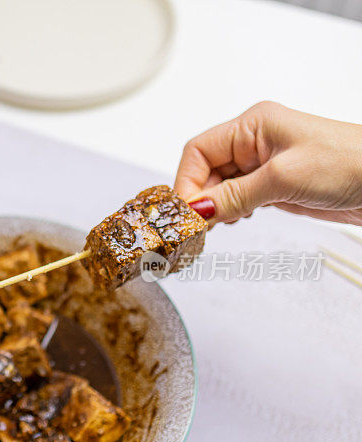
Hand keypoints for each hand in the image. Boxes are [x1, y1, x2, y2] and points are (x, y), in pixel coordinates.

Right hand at [174, 101, 361, 225]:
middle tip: (196, 227)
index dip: (186, 182)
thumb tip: (196, 210)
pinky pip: (237, 198)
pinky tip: (236, 221)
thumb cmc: (349, 163)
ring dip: (214, 208)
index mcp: (252, 126)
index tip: (185, 212)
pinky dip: (230, 212)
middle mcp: (253, 143)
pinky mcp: (274, 185)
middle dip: (199, 199)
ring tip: (216, 226)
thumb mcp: (283, 179)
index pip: (198, 151)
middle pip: (205, 171)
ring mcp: (263, 165)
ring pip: (219, 187)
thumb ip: (235, 196)